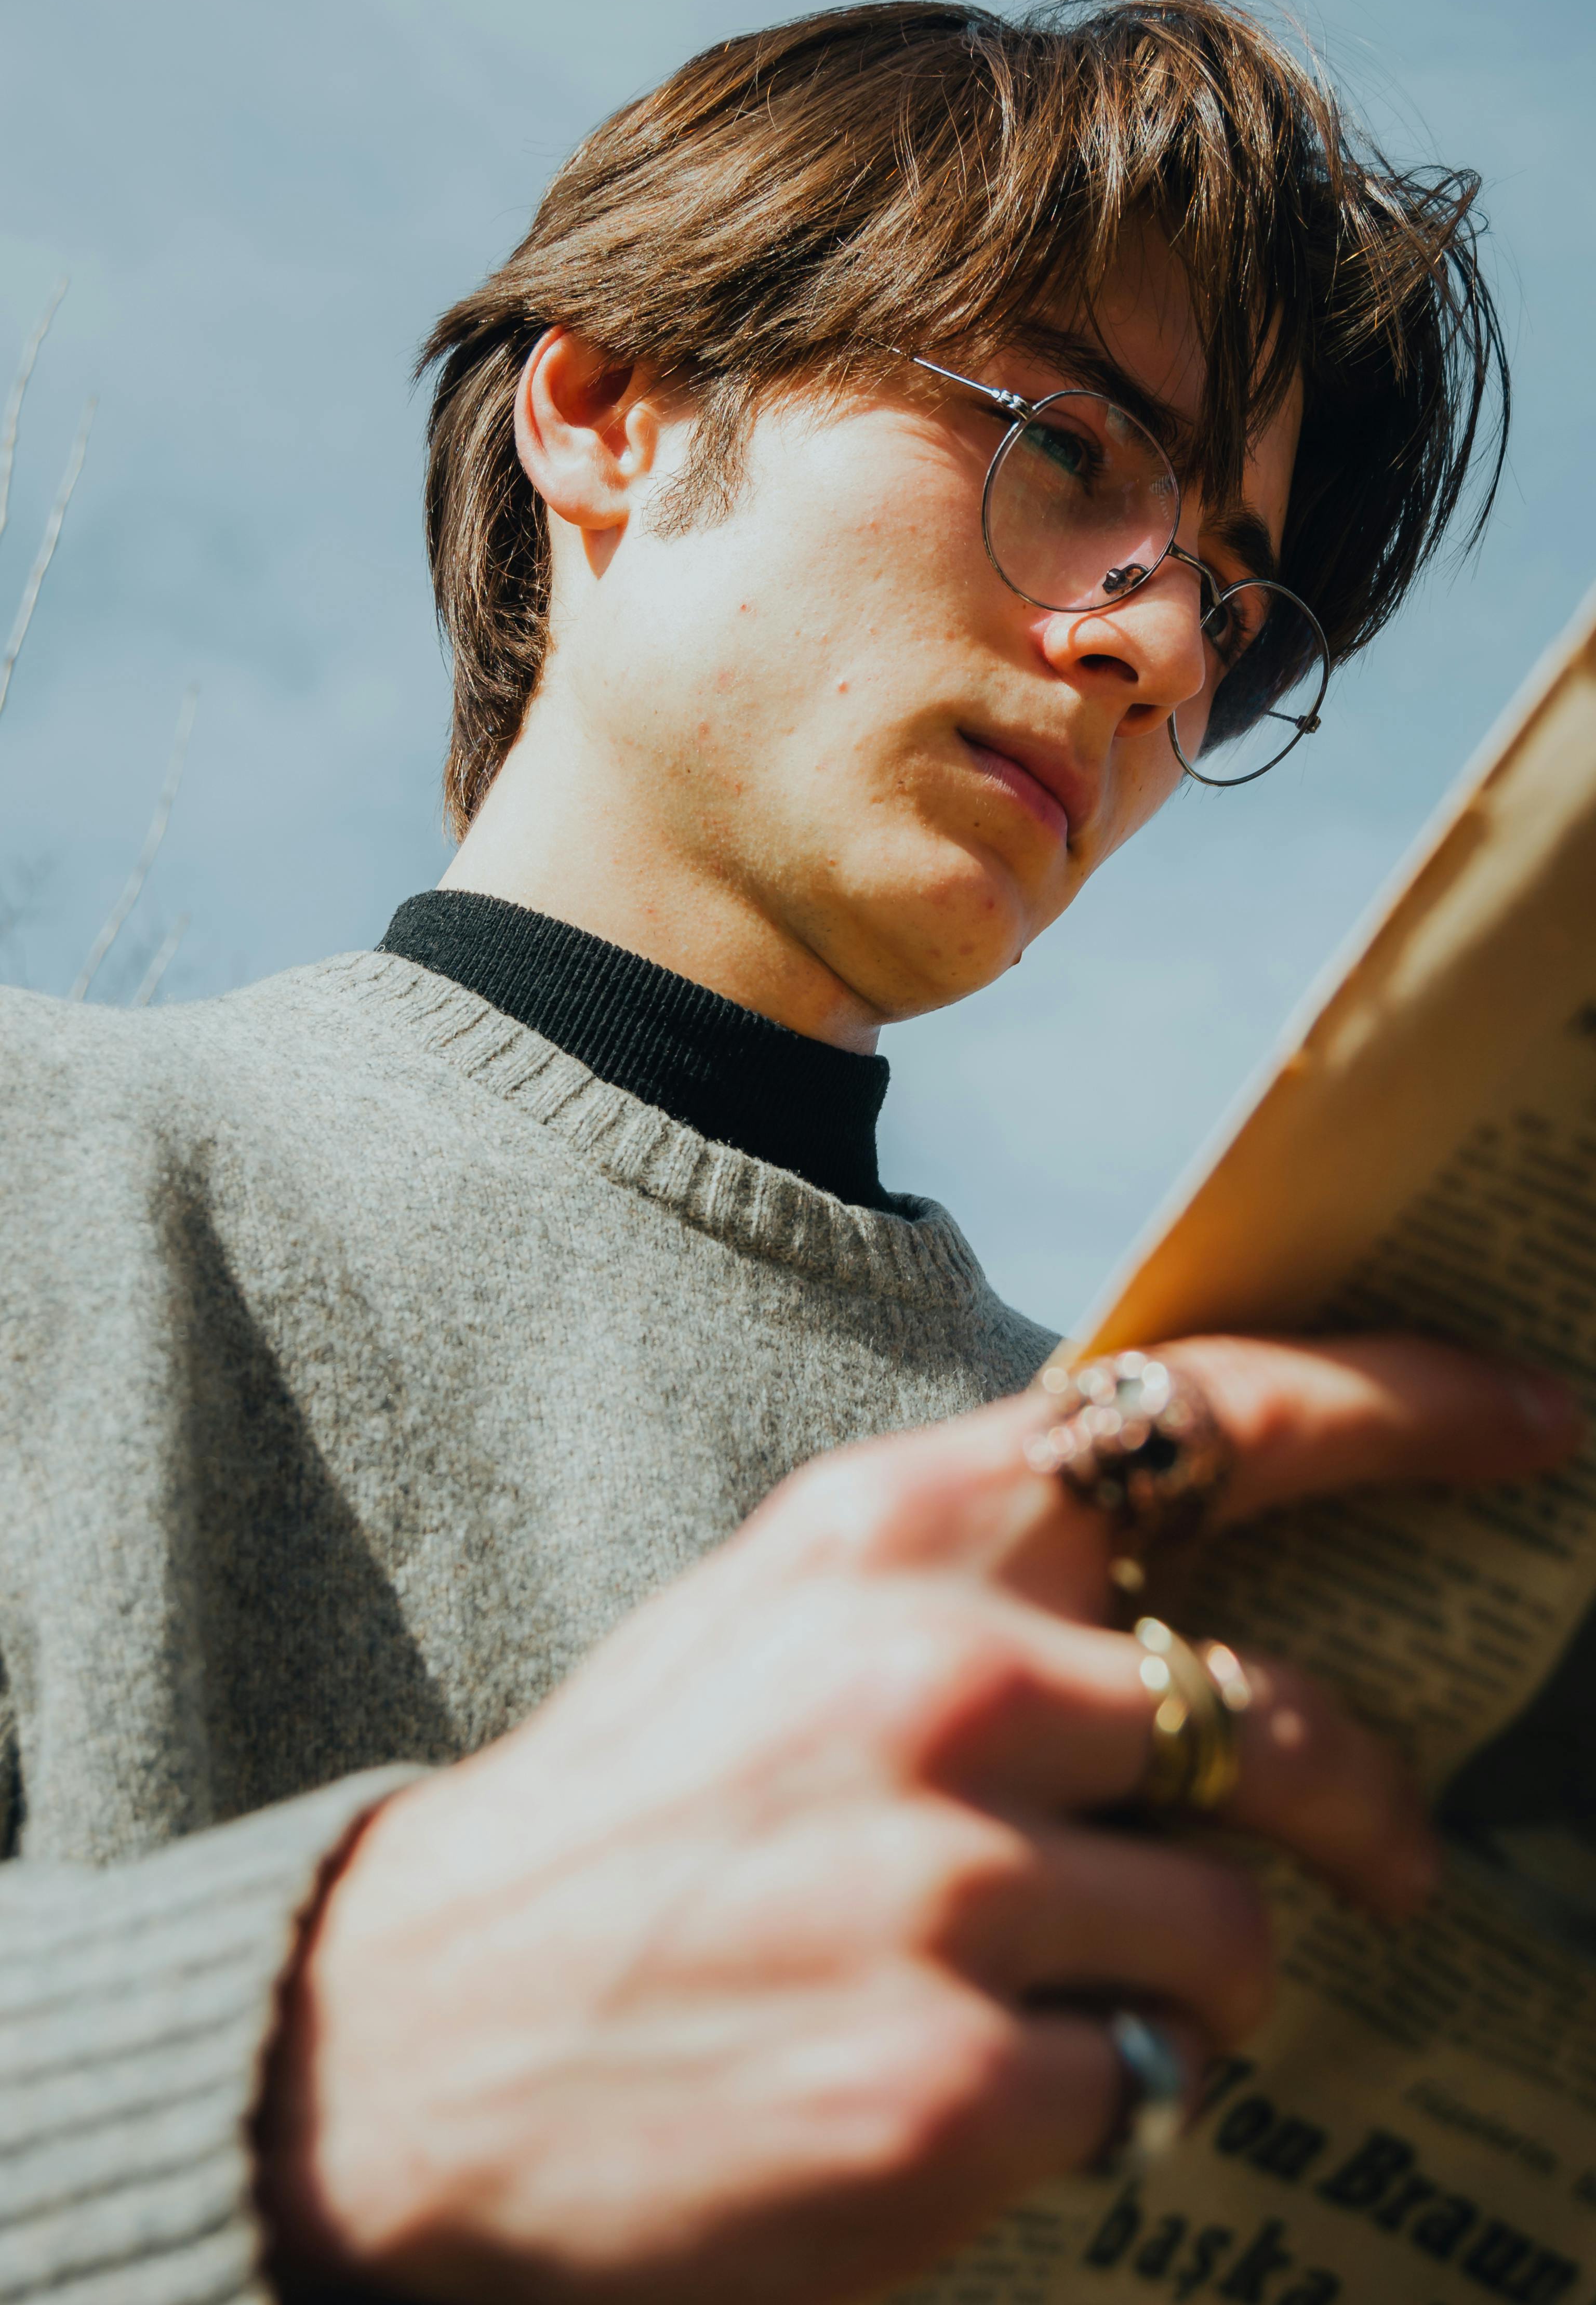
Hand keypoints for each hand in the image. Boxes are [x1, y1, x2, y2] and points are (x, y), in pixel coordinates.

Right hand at [257, 1334, 1577, 2304]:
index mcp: (887, 1533)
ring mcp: (952, 1884)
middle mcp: (937, 1679)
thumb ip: (976, 1586)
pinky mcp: (956, 2085)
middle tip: (1392, 1853)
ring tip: (1072, 1997)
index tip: (1535, 1413)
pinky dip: (1101, 2092)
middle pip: (1270, 1715)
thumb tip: (1186, 1610)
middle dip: (1361, 1796)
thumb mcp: (781, 1627)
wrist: (411, 2039)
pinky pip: (1148, 2078)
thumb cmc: (627, 1822)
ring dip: (1191, 1974)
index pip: (1206, 1417)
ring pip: (1235, 1923)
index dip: (1402, 1405)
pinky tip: (974, 2089)